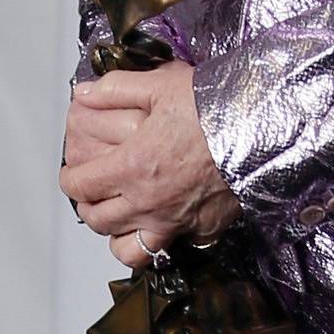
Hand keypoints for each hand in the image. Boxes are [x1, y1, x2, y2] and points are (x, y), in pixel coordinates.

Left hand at [61, 61, 240, 267]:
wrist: (264, 127)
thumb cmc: (214, 106)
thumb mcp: (160, 84)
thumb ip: (115, 89)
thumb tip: (84, 92)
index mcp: (130, 167)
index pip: (81, 186)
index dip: (69, 179)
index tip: (71, 174)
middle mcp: (148, 202)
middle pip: (98, 221)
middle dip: (87, 207)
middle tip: (91, 194)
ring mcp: (176, 221)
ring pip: (129, 249)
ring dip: (116, 234)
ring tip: (118, 218)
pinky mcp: (202, 229)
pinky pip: (171, 247)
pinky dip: (159, 241)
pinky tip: (161, 224)